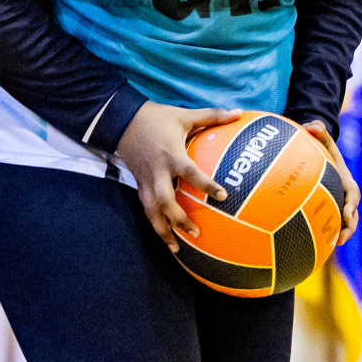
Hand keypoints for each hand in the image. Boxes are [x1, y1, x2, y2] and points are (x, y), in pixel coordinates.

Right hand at [115, 102, 240, 252]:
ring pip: (152, 212)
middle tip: (196, 232)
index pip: (190, 172)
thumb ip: (212, 115)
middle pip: (165, 202)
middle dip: (179, 220)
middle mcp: (157, 171)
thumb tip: (239, 112)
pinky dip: (155, 224)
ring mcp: (146, 180)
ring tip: (176, 249)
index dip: (206, 184)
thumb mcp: (185, 114)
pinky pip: (146, 209)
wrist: (122, 121)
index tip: (223, 196)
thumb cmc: (157, 118)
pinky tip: (165, 238)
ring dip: (163, 231)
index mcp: (171, 154)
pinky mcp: (139, 185)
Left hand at [303, 119, 359, 243]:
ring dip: (341, 235)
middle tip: (341, 239)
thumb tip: (311, 125)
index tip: (346, 213)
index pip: (353, 195)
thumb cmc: (323, 149)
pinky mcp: (329, 212)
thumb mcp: (323, 139)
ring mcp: (339, 206)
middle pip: (353, 215)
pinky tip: (312, 244)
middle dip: (350, 227)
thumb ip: (318, 130)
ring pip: (344, 224)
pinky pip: (329, 225)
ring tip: (332, 246)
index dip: (351, 205)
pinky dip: (326, 234)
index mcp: (347, 182)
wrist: (322, 159)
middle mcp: (346, 197)